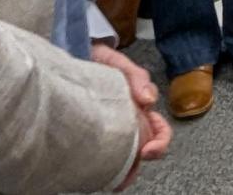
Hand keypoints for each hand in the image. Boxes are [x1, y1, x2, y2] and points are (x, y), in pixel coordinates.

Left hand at [91, 44, 171, 190]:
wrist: (72, 52)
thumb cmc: (98, 58)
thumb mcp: (121, 64)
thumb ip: (138, 78)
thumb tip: (149, 100)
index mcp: (141, 106)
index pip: (160, 130)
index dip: (160, 142)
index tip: (148, 150)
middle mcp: (129, 119)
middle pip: (144, 148)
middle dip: (139, 162)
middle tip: (129, 172)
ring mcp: (111, 125)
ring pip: (124, 154)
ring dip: (122, 169)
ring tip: (112, 180)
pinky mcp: (91, 130)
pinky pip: (101, 152)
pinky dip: (102, 165)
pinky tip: (94, 171)